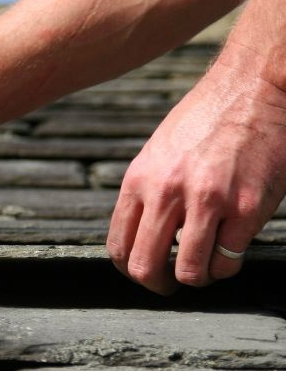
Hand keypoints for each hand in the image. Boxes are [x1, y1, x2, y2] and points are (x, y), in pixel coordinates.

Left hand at [107, 53, 285, 293]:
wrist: (252, 86)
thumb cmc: (204, 120)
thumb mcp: (157, 154)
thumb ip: (145, 194)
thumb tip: (140, 237)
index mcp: (139, 180)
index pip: (118, 246)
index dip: (128, 269)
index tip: (144, 271)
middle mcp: (167, 192)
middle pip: (145, 267)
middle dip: (157, 285)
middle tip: (169, 284)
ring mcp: (208, 200)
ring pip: (190, 273)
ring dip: (197, 277)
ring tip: (205, 265)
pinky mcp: (247, 206)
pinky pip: (228, 260)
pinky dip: (226, 264)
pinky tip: (229, 248)